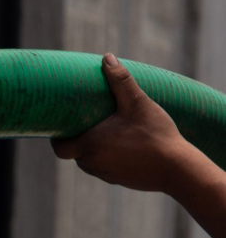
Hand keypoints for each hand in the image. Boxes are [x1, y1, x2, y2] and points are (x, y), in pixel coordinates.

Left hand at [50, 53, 192, 193]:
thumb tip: (107, 57)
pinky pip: (105, 167)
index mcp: (89, 145)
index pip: (59, 147)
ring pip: (89, 160)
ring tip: (107, 130)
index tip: (64, 123)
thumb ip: (120, 80)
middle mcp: (91, 164)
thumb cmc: (155, 136)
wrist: (178, 170)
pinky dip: (109, 156)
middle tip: (89, 120)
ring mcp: (104, 174)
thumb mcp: (137, 103)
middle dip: (79, 137)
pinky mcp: (118, 180)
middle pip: (74, 151)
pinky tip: (123, 144)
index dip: (58, 137)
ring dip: (94, 148)